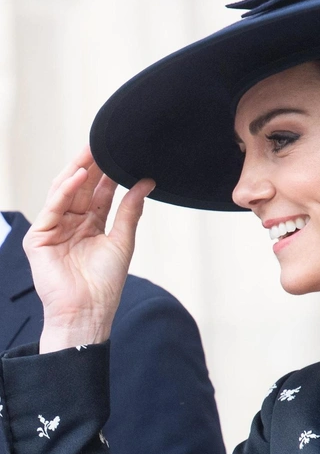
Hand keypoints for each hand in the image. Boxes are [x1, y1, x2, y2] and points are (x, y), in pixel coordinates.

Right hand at [23, 147, 154, 352]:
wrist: (89, 310)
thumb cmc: (105, 282)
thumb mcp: (122, 240)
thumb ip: (130, 210)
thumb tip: (146, 182)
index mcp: (92, 224)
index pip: (99, 192)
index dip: (108, 173)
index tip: (119, 152)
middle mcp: (72, 223)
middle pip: (81, 188)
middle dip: (92, 165)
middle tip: (103, 143)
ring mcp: (55, 229)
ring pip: (64, 192)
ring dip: (77, 171)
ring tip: (91, 151)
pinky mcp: (40, 238)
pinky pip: (53, 208)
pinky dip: (65, 190)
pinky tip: (79, 176)